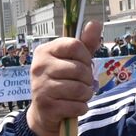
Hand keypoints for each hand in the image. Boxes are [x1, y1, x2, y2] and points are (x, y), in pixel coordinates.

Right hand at [25, 21, 102, 135]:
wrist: (44, 113)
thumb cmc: (61, 81)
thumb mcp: (72, 61)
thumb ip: (85, 44)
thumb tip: (96, 23)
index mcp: (45, 51)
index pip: (74, 45)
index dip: (86, 56)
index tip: (84, 64)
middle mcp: (39, 66)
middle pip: (79, 69)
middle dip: (88, 79)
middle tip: (84, 83)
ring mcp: (41, 87)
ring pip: (79, 89)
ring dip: (86, 95)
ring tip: (80, 95)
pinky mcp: (46, 106)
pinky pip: (76, 106)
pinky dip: (81, 108)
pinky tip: (74, 106)